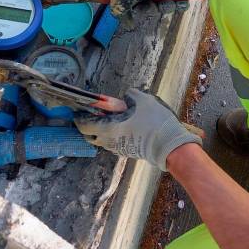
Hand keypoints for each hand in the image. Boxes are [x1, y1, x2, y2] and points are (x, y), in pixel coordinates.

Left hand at [74, 89, 201, 170]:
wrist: (170, 146)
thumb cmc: (154, 122)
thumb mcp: (143, 100)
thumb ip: (130, 96)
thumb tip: (126, 97)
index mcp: (108, 128)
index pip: (83, 125)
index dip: (79, 118)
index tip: (79, 111)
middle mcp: (108, 141)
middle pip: (90, 136)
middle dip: (88, 126)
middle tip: (94, 115)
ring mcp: (117, 149)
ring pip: (102, 141)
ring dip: (102, 131)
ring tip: (111, 119)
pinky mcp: (127, 153)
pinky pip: (113, 144)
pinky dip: (112, 136)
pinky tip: (123, 127)